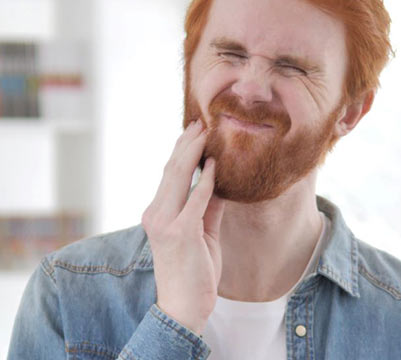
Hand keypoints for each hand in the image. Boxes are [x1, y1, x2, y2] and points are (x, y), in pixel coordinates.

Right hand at [141, 120, 224, 335]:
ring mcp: (165, 223)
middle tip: (201, 122)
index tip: (194, 131)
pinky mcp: (180, 233)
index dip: (182, 151)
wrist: (185, 306)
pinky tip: (215, 165)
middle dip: (187, 144)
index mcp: (158, 213)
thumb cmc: (194, 270)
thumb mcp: (202, 232)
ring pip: (178, 177)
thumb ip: (207, 206)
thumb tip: (217, 181)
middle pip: (171, 170)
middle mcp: (156, 214)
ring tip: (206, 132)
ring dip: (193, 152)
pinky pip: (196, 200)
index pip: (169, 175)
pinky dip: (206, 181)